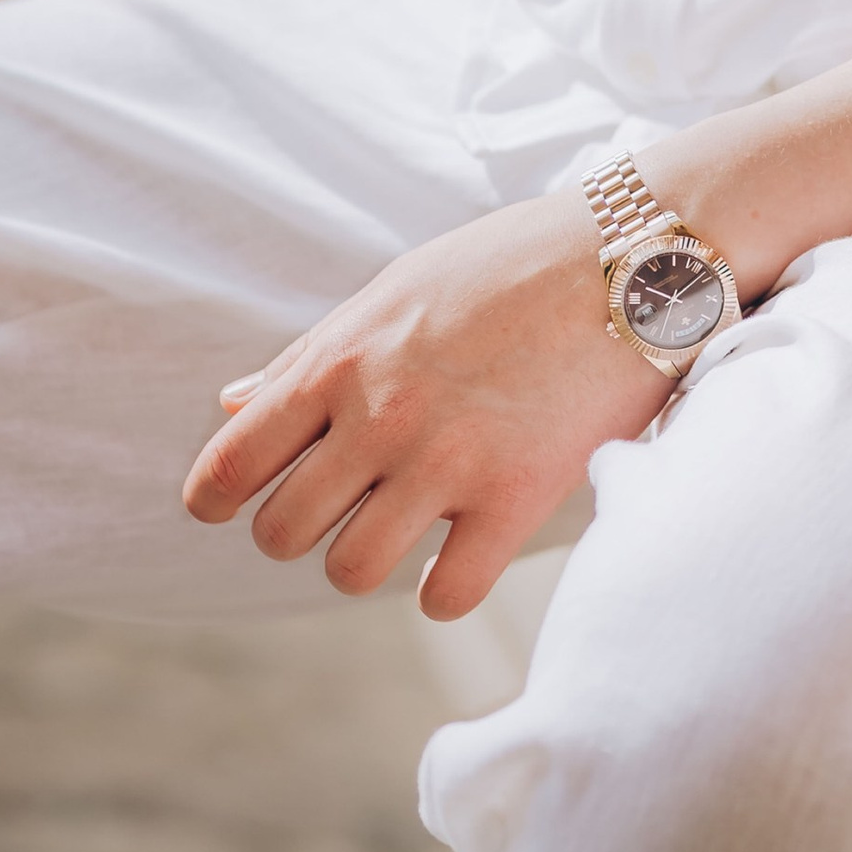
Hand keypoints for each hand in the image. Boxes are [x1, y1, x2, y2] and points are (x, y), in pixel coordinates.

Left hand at [183, 187, 673, 618]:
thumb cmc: (511, 263)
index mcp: (343, 358)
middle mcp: (382, 414)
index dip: (218, 499)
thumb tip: (229, 406)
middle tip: (351, 497)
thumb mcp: (399, 287)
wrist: (633, 254)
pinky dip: (443, 589)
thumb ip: (312, 354)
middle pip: (282, 533)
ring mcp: (449, 459)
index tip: (237, 504)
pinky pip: (443, 596)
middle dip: (305, 526)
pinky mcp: (517, 496)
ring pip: (351, 572)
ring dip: (368, 558)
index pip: (229, 465)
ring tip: (404, 525)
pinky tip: (462, 549)